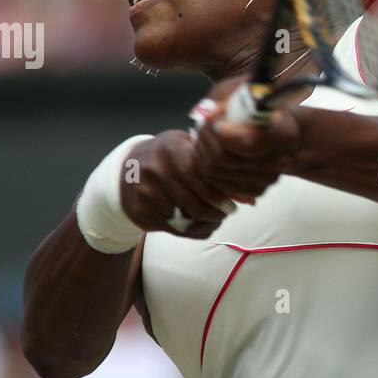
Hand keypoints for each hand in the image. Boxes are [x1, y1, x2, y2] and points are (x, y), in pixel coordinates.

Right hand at [118, 131, 233, 238]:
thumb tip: (249, 197)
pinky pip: (173, 230)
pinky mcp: (140, 212)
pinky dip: (189, 230)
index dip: (221, 196)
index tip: (232, 204)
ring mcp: (145, 193)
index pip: (204, 181)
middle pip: (196, 205)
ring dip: (204, 223)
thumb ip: (213, 166)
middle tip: (225, 213)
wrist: (128, 169)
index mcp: (172, 150)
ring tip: (212, 218)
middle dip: (216, 214)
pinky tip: (194, 224)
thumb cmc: (169, 157)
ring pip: (185, 220)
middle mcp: (156, 170)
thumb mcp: (187, 147)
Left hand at [189, 82, 302, 203]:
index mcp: (283, 134)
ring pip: (214, 171)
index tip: (213, 118)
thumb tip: (206, 112)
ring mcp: (265, 180)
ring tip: (203, 136)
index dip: (220, 131)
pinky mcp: (254, 190)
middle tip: (202, 125)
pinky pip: (217, 183)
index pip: (246, 143)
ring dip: (201, 152)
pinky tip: (209, 151)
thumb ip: (233, 100)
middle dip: (204, 139)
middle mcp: (277, 162)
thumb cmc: (269, 111)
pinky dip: (206, 166)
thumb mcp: (256, 95)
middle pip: (222, 159)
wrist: (289, 138)